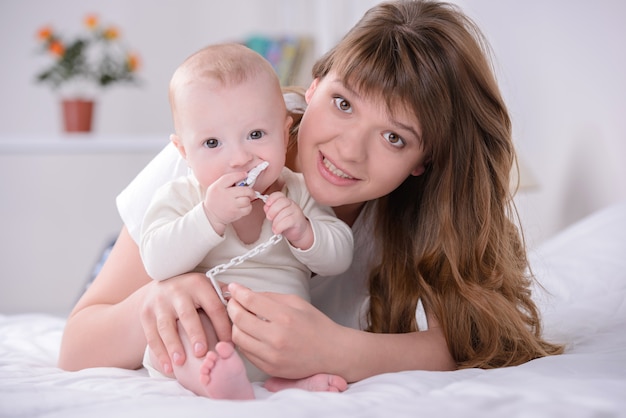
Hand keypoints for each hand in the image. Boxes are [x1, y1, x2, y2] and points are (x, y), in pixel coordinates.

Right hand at [140, 272, 231, 373]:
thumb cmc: (193, 291)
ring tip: (180, 362)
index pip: (214, 307)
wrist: (162, 284)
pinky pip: (152, 335)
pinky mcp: (146, 313)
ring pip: (166, 326)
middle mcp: (177, 291)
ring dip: (173, 345)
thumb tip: (245, 312)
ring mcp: (159, 302)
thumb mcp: (208, 287)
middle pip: (188, 315)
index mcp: (198, 284)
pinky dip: (160, 353)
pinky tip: (168, 367)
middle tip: (201, 352)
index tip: (229, 345)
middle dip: (195, 334)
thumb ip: (224, 298)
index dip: (222, 326)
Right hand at [204, 172, 255, 234]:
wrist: (211, 215)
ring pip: (247, 200)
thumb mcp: (215, 187)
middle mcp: (225, 195)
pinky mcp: (235, 213)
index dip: (240, 175)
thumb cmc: (216, 199)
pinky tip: (243, 206)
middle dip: (250, 191)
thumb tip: (243, 177)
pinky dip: (248, 207)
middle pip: (245, 190)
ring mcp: (231, 205)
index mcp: (218, 187)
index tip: (245, 175)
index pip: (231, 177)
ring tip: (244, 199)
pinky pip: (248, 208)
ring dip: (248, 200)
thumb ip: (226, 181)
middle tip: (250, 192)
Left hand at [226, 282, 340, 378]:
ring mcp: (271, 356)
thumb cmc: (317, 326)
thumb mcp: (297, 302)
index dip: (237, 292)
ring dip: (235, 325)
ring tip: (242, 318)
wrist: (333, 353)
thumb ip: (270, 297)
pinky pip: (245, 352)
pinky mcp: (269, 368)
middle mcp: (276, 337)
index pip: (251, 301)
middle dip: (232, 307)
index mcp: (285, 317)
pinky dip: (244, 340)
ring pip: (238, 338)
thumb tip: (247, 293)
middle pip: (239, 319)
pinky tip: (250, 333)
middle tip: (234, 302)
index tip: (233, 288)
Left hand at [263, 191, 312, 249]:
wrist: (299, 231)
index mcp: (285, 201)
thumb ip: (270, 210)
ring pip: (284, 213)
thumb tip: (266, 207)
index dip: (271, 198)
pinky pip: (288, 221)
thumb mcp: (276, 215)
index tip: (267, 205)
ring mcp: (296, 211)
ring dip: (276, 222)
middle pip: (281, 202)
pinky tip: (277, 230)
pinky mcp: (298, 220)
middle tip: (269, 218)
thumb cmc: (287, 222)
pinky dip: (279, 227)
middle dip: (272, 211)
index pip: (278, 195)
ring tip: (274, 228)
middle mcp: (291, 204)